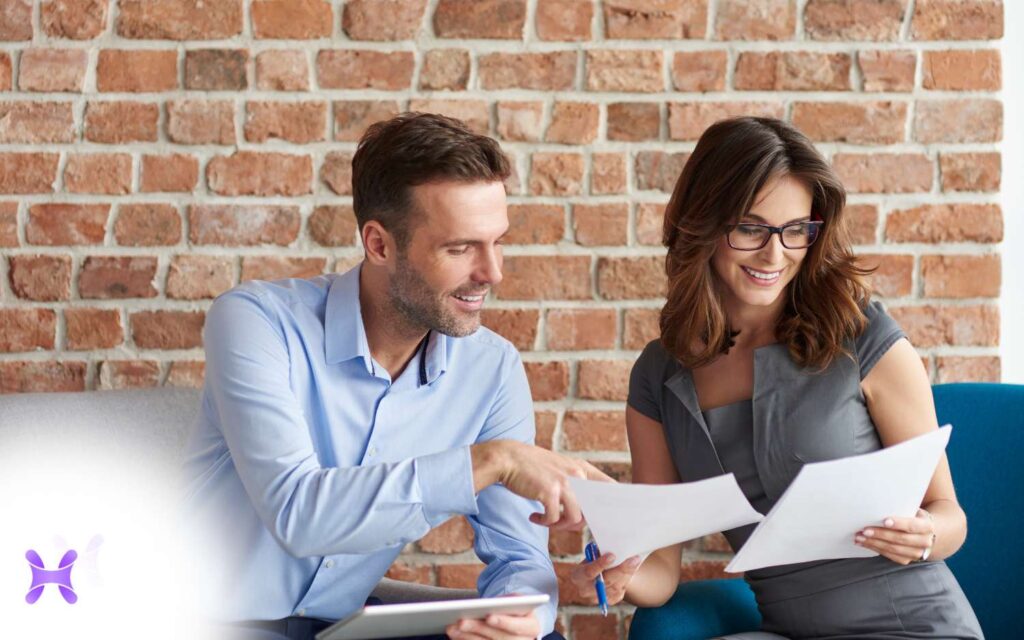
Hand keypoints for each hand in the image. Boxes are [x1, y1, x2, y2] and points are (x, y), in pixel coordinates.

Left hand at [445, 608, 539, 639]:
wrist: (520, 623)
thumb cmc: (515, 608)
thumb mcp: (516, 601)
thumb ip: (506, 602)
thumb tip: (488, 605)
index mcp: (532, 627)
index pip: (517, 626)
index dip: (503, 622)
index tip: (489, 616)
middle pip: (498, 638)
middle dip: (478, 629)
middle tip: (461, 621)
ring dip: (467, 638)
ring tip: (452, 628)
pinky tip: (455, 635)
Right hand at [471, 440, 614, 529]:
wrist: (508, 459)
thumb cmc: (532, 468)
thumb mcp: (560, 469)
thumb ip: (574, 484)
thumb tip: (586, 512)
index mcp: (581, 469)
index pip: (609, 487)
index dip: (613, 505)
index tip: (607, 518)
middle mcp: (577, 475)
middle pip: (592, 510)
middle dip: (579, 523)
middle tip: (563, 524)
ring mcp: (564, 483)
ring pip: (575, 518)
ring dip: (559, 525)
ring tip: (546, 521)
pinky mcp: (549, 492)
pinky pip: (554, 519)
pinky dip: (544, 522)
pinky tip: (534, 517)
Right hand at [569, 552, 642, 606]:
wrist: (593, 579)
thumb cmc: (592, 563)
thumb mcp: (590, 557)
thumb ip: (598, 554)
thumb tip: (614, 547)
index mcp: (577, 576)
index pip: (589, 572)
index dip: (600, 564)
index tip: (612, 555)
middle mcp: (585, 590)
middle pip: (606, 581)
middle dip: (621, 569)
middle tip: (634, 559)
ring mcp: (597, 598)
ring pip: (616, 586)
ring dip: (628, 573)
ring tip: (636, 561)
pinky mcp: (609, 601)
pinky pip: (621, 591)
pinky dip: (628, 578)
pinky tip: (633, 568)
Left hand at [855, 508, 935, 564]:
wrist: (924, 532)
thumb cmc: (912, 516)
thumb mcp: (912, 510)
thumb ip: (901, 509)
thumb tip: (878, 504)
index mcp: (927, 526)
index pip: (912, 526)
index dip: (899, 524)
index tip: (884, 521)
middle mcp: (924, 542)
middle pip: (900, 539)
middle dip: (881, 534)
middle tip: (864, 530)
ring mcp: (916, 553)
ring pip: (893, 549)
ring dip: (874, 543)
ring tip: (859, 537)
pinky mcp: (907, 560)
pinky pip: (890, 556)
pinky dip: (875, 549)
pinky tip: (864, 543)